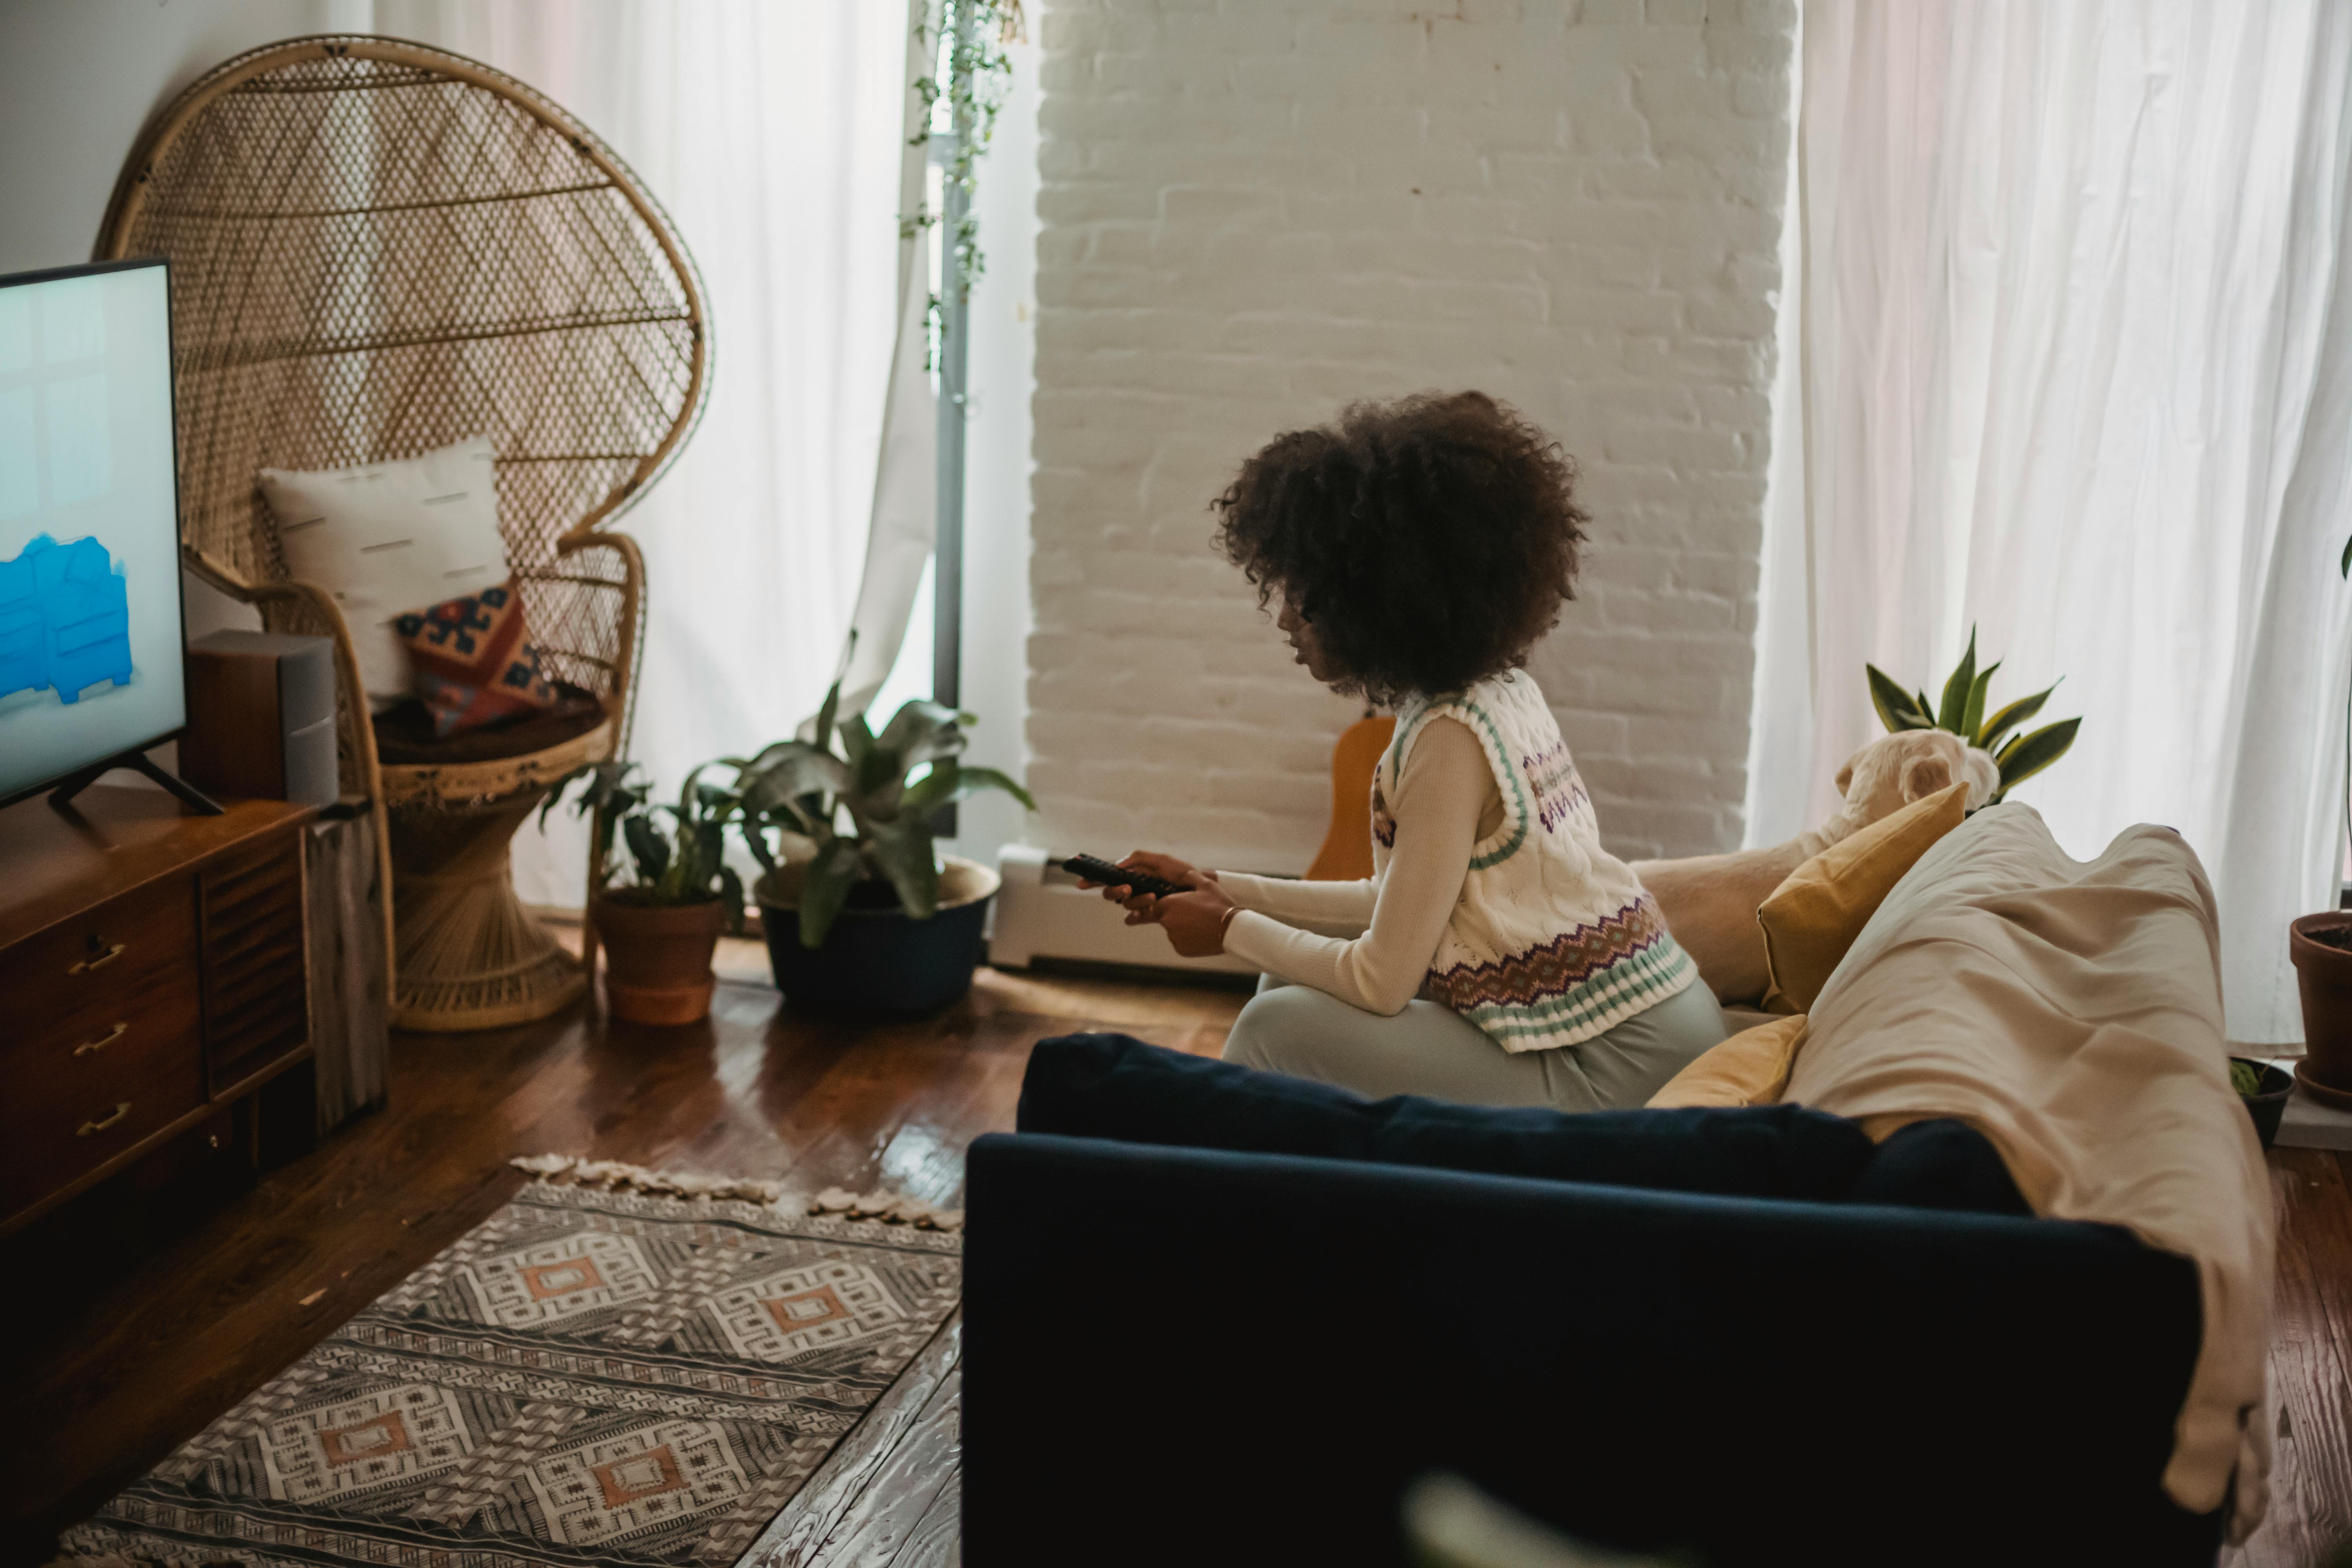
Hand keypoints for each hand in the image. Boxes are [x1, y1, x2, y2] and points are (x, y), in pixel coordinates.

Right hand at [1075, 850, 1205, 911]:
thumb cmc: (1189, 878)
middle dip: (1116, 891)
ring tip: (1152, 898)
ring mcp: (1146, 903)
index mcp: (1139, 873)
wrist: (1211, 904)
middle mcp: (1139, 887)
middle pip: (1114, 891)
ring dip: (1134, 901)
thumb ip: (1140, 858)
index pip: (1112, 874)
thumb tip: (1118, 865)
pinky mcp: (1154, 916)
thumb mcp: (1165, 862)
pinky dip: (1134, 917)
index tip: (1081, 882)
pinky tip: (1137, 917)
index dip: (1094, 878)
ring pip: (1126, 904)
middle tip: (1127, 889)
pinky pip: (1135, 918)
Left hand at [1148, 882, 1238, 957]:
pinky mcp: (1180, 950)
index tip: (1181, 904)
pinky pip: (1180, 943)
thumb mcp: (1206, 884)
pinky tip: (1201, 934)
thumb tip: (1184, 873)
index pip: (1157, 905)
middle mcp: (1167, 921)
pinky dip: (1188, 940)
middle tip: (1194, 913)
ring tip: (1200, 924)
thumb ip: (1190, 877)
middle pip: (1164, 918)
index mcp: (1169, 904)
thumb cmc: (1218, 904)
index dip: (1168, 904)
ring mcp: (1173, 937)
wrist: (1231, 929)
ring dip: (1181, 928)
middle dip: (1175, 916)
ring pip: (1173, 931)